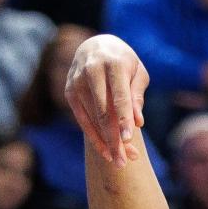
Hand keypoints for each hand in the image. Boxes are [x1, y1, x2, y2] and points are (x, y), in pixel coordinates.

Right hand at [65, 34, 147, 166]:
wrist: (95, 47)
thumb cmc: (123, 63)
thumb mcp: (137, 73)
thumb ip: (137, 95)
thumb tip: (138, 121)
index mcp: (113, 64)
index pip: (119, 97)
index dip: (123, 120)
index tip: (129, 141)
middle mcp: (92, 70)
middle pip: (104, 112)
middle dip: (114, 139)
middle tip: (124, 162)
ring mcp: (77, 81)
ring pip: (93, 119)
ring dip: (106, 143)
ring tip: (120, 162)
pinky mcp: (70, 92)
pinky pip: (82, 120)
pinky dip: (94, 138)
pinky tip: (105, 152)